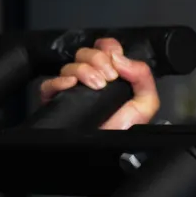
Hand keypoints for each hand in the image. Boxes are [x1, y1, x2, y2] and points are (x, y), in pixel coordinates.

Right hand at [39, 37, 160, 129]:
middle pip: (86, 52)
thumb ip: (142, 75)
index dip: (109, 48)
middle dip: (98, 60)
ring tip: (97, 87)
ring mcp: (73, 89)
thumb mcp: (146, 102)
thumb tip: (120, 58)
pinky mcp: (56, 101)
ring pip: (69, 66)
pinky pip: (49, 84)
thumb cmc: (125, 129)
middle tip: (109, 78)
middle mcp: (90, 78)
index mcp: (111, 74)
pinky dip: (60, 81)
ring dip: (84, 71)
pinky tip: (72, 86)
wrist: (110, 149)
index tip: (116, 64)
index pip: (105, 47)